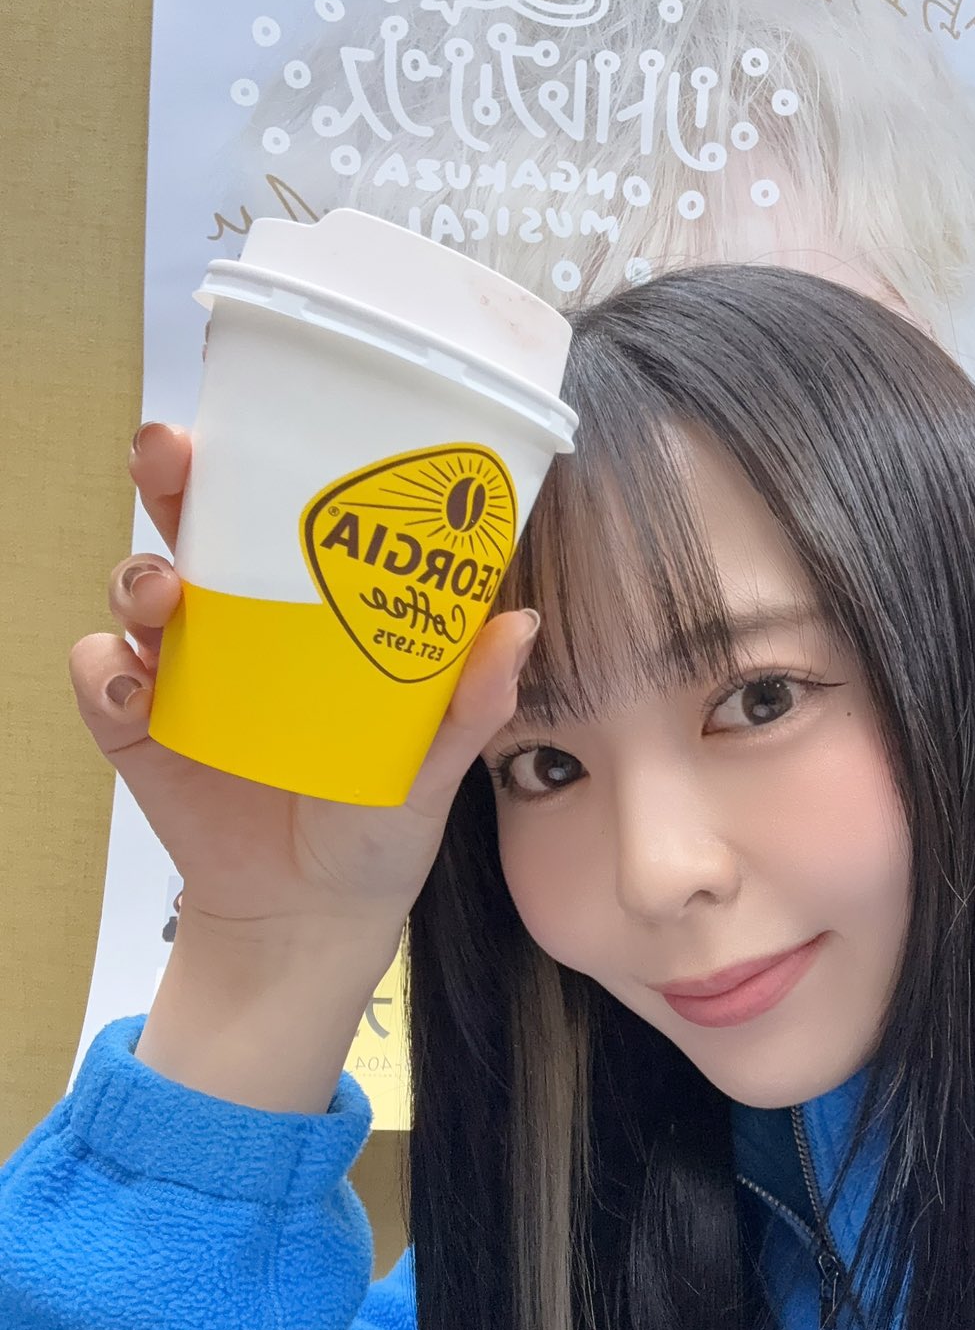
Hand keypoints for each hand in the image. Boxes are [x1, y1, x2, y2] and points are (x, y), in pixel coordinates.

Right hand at [69, 422, 539, 964]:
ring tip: (164, 593)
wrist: (314, 914)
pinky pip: (100, 678)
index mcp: (308, 612)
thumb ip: (471, 702)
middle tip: (171, 454)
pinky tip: (129, 685)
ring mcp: (182, 673)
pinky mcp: (138, 729)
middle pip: (190, 523)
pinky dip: (101, 670)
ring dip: (138, 572)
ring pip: (137, 586)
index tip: (261, 415)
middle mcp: (238, 623)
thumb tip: (519, 623)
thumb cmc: (379, 822)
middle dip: (170, 473)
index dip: (260, 454)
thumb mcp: (433, 764)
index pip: (277, 511)